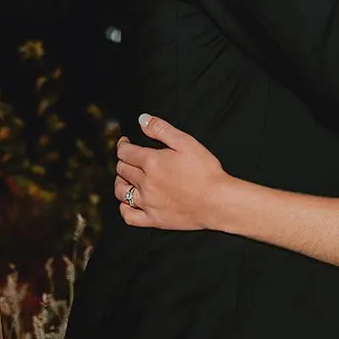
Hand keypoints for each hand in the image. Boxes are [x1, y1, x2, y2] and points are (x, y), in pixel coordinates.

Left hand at [114, 113, 227, 230]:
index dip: (123, 145)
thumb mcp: (186, 142)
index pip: (125, 152)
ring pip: (121, 191)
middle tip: (130, 158)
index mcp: (151, 162)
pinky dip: (124, 208)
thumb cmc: (206, 172)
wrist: (217, 201)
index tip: (125, 143)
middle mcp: (145, 183)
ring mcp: (148, 203)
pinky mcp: (153, 219)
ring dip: (120, 182)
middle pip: (122, 170)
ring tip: (127, 178)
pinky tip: (129, 202)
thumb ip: (161, 129)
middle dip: (123, 161)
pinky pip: (128, 216)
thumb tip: (143, 119)